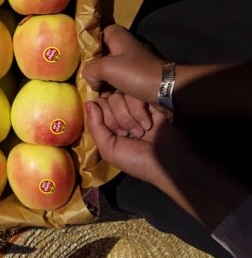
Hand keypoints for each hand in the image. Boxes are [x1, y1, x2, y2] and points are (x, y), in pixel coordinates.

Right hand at [83, 25, 166, 105]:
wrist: (168, 91)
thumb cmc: (137, 74)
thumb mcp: (105, 67)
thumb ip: (89, 70)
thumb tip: (92, 81)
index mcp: (118, 38)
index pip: (98, 35)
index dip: (92, 48)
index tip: (89, 63)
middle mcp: (125, 49)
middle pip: (102, 59)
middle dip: (99, 75)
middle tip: (98, 84)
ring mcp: (131, 66)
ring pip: (110, 76)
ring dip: (110, 88)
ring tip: (110, 96)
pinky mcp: (137, 81)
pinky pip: (121, 87)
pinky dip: (119, 95)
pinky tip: (119, 101)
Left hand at [85, 100, 248, 228]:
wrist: (169, 162)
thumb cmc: (138, 160)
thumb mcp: (109, 149)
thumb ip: (96, 127)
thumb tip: (88, 103)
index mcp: (111, 122)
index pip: (96, 106)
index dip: (102, 118)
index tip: (116, 134)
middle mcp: (122, 111)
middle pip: (105, 99)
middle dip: (114, 119)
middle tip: (127, 133)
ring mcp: (136, 104)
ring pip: (118, 96)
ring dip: (127, 117)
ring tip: (139, 132)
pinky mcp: (150, 99)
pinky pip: (134, 95)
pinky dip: (139, 111)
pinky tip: (148, 124)